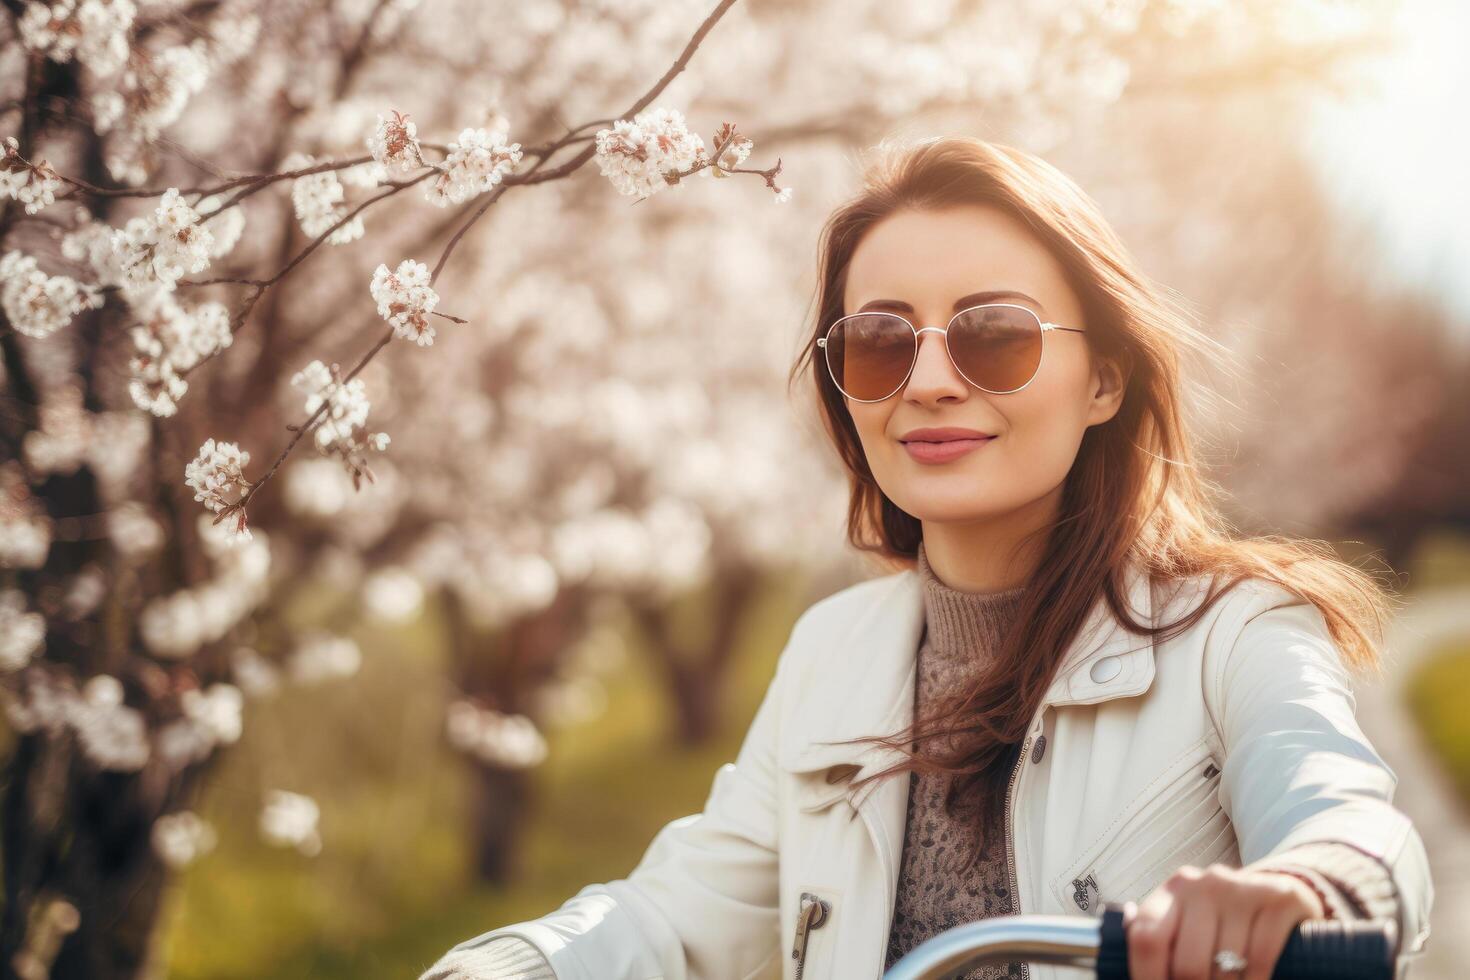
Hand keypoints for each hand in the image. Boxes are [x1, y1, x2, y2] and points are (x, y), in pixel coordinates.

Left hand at [1123, 863, 1326, 979]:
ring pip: (1226, 968)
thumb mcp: (1190, 923)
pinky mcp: (1278, 899)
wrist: (1281, 894)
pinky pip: (1261, 959)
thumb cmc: (1225, 920)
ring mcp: (1241, 889)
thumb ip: (1160, 940)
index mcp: (1173, 892)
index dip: (1146, 977)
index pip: (1146, 939)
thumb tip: (1121, 966)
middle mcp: (1204, 884)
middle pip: (1187, 965)